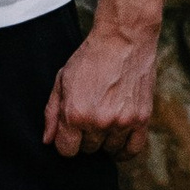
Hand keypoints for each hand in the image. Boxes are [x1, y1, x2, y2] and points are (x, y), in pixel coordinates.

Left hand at [41, 22, 158, 157]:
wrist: (124, 38)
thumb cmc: (91, 57)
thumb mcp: (62, 79)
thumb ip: (52, 112)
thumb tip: (47, 140)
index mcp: (75, 113)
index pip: (66, 150)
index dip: (67, 140)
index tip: (71, 129)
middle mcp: (98, 122)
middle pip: (88, 150)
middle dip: (86, 136)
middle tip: (91, 115)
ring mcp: (121, 122)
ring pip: (109, 150)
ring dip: (105, 139)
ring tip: (106, 118)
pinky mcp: (142, 119)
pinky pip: (132, 150)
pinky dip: (124, 150)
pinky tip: (119, 139)